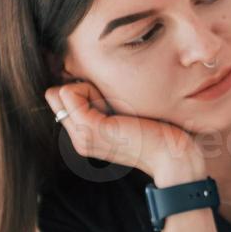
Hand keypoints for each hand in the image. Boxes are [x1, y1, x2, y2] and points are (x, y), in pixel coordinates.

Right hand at [45, 80, 203, 183]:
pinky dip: (91, 90)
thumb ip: (102, 102)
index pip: (59, 98)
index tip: (113, 102)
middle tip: (115, 105)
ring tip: (118, 109)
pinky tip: (116, 108)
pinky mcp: (89, 129)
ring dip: (90, 90)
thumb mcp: (123, 113)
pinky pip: (69, 92)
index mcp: (85, 136)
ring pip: (63, 91)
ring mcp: (82, 137)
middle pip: (56, 94)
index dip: (84, 90)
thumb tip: (85, 78)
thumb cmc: (157, 129)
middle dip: (84, 89)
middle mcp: (78, 139)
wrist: (174, 154)